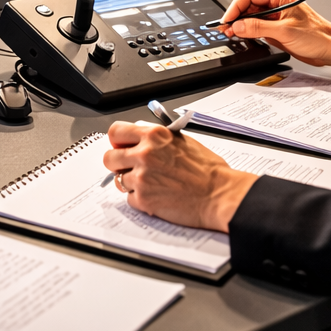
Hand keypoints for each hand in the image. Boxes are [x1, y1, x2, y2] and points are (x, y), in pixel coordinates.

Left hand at [102, 123, 254, 231]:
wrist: (220, 194)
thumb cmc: (208, 170)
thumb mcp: (182, 141)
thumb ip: (157, 139)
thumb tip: (140, 139)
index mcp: (154, 136)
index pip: (116, 131)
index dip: (117, 141)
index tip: (120, 146)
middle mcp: (144, 154)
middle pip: (109, 157)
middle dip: (118, 163)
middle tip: (130, 167)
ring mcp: (142, 178)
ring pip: (119, 180)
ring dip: (132, 182)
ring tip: (152, 183)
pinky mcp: (143, 199)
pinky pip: (130, 198)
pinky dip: (140, 199)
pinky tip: (157, 195)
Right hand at [220, 0, 330, 73]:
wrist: (330, 49)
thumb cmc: (317, 36)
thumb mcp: (284, 31)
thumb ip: (258, 27)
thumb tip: (238, 25)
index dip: (235, 7)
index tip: (227, 19)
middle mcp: (277, 2)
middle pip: (248, 4)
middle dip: (236, 16)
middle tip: (226, 28)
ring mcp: (276, 15)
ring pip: (251, 16)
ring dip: (240, 24)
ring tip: (232, 33)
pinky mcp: (276, 27)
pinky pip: (257, 26)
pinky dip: (248, 31)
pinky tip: (242, 36)